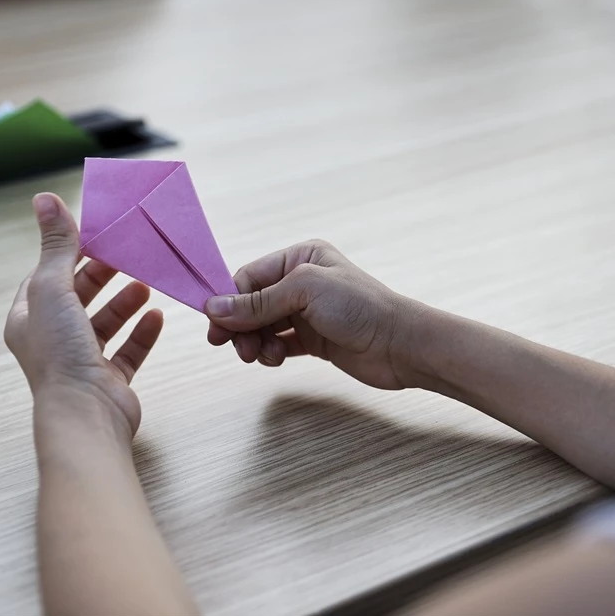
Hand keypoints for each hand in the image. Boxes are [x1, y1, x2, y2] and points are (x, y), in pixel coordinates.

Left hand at [4, 193, 163, 437]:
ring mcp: (82, 360)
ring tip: (147, 283)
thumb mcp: (54, 288)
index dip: (72, 253)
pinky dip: (142, 331)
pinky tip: (158, 316)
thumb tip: (44, 199)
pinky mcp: (110, 378)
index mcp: (29, 318)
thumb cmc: (61, 353)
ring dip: (126, 301)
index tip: (100, 233)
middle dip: (104, 275)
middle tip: (129, 254)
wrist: (86, 413)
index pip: (48, 276)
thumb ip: (58, 245)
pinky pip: (129, 349)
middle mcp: (52, 339)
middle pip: (79, 297)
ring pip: (106, 322)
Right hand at [205, 240, 421, 389]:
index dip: (228, 300)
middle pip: (252, 303)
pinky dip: (270, 352)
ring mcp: (308, 311)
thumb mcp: (304, 292)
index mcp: (301, 256)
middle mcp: (303, 281)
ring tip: (264, 355)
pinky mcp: (314, 338)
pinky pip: (278, 343)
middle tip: (237, 348)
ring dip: (256, 342)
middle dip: (240, 326)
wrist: (400, 345)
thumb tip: (214, 307)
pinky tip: (275, 359)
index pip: (249, 276)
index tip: (215, 326)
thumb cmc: (360, 308)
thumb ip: (258, 302)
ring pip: (263, 326)